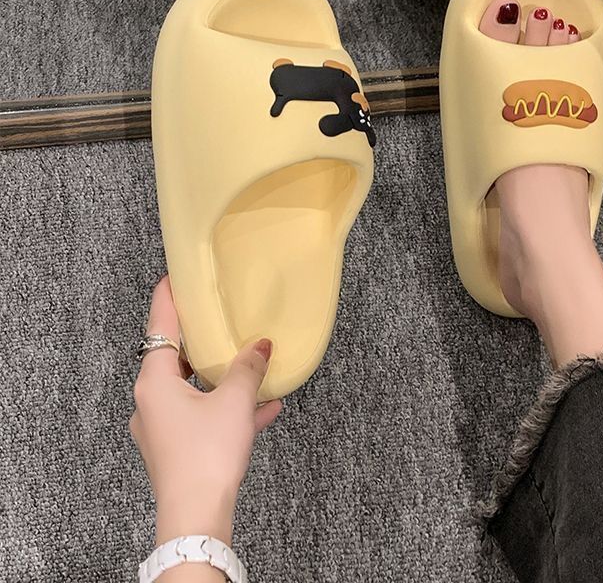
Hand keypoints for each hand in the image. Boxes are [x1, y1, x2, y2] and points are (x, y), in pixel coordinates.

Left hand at [130, 277, 280, 546]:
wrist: (197, 516)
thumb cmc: (208, 453)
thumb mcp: (235, 401)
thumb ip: (248, 367)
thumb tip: (261, 345)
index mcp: (154, 381)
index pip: (160, 326)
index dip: (168, 298)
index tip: (173, 275)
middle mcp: (150, 400)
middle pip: (175, 358)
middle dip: (202, 341)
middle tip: (219, 317)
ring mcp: (161, 427)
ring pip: (191, 389)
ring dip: (220, 378)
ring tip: (251, 366)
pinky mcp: (174, 449)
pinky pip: (202, 417)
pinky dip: (225, 408)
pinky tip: (264, 408)